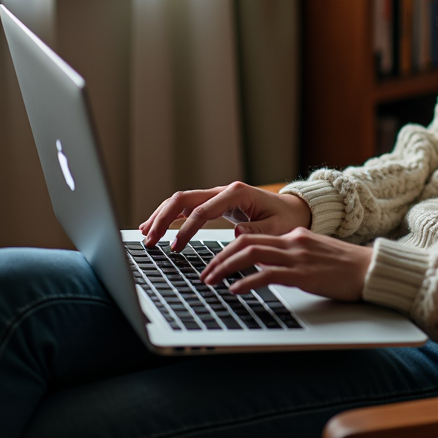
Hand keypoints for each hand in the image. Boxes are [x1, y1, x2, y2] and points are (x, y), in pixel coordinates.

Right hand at [138, 181, 311, 249]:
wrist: (292, 209)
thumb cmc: (286, 219)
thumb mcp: (276, 228)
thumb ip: (256, 230)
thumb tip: (235, 234)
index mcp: (237, 193)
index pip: (203, 211)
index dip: (185, 229)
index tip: (175, 247)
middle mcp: (223, 190)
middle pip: (184, 199)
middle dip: (163, 219)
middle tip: (150, 240)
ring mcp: (217, 195)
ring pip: (181, 200)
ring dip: (161, 216)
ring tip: (145, 234)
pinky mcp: (214, 203)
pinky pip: (186, 207)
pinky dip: (169, 216)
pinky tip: (155, 227)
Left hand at [200, 228, 373, 301]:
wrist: (371, 270)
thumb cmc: (346, 268)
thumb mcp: (314, 255)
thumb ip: (292, 257)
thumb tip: (267, 268)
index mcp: (294, 236)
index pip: (253, 237)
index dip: (228, 250)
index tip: (213, 263)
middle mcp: (293, 242)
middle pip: (246, 243)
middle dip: (219, 258)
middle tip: (204, 274)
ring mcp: (298, 257)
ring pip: (251, 256)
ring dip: (226, 268)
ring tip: (211, 281)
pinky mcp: (304, 274)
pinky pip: (268, 275)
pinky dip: (247, 282)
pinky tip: (235, 290)